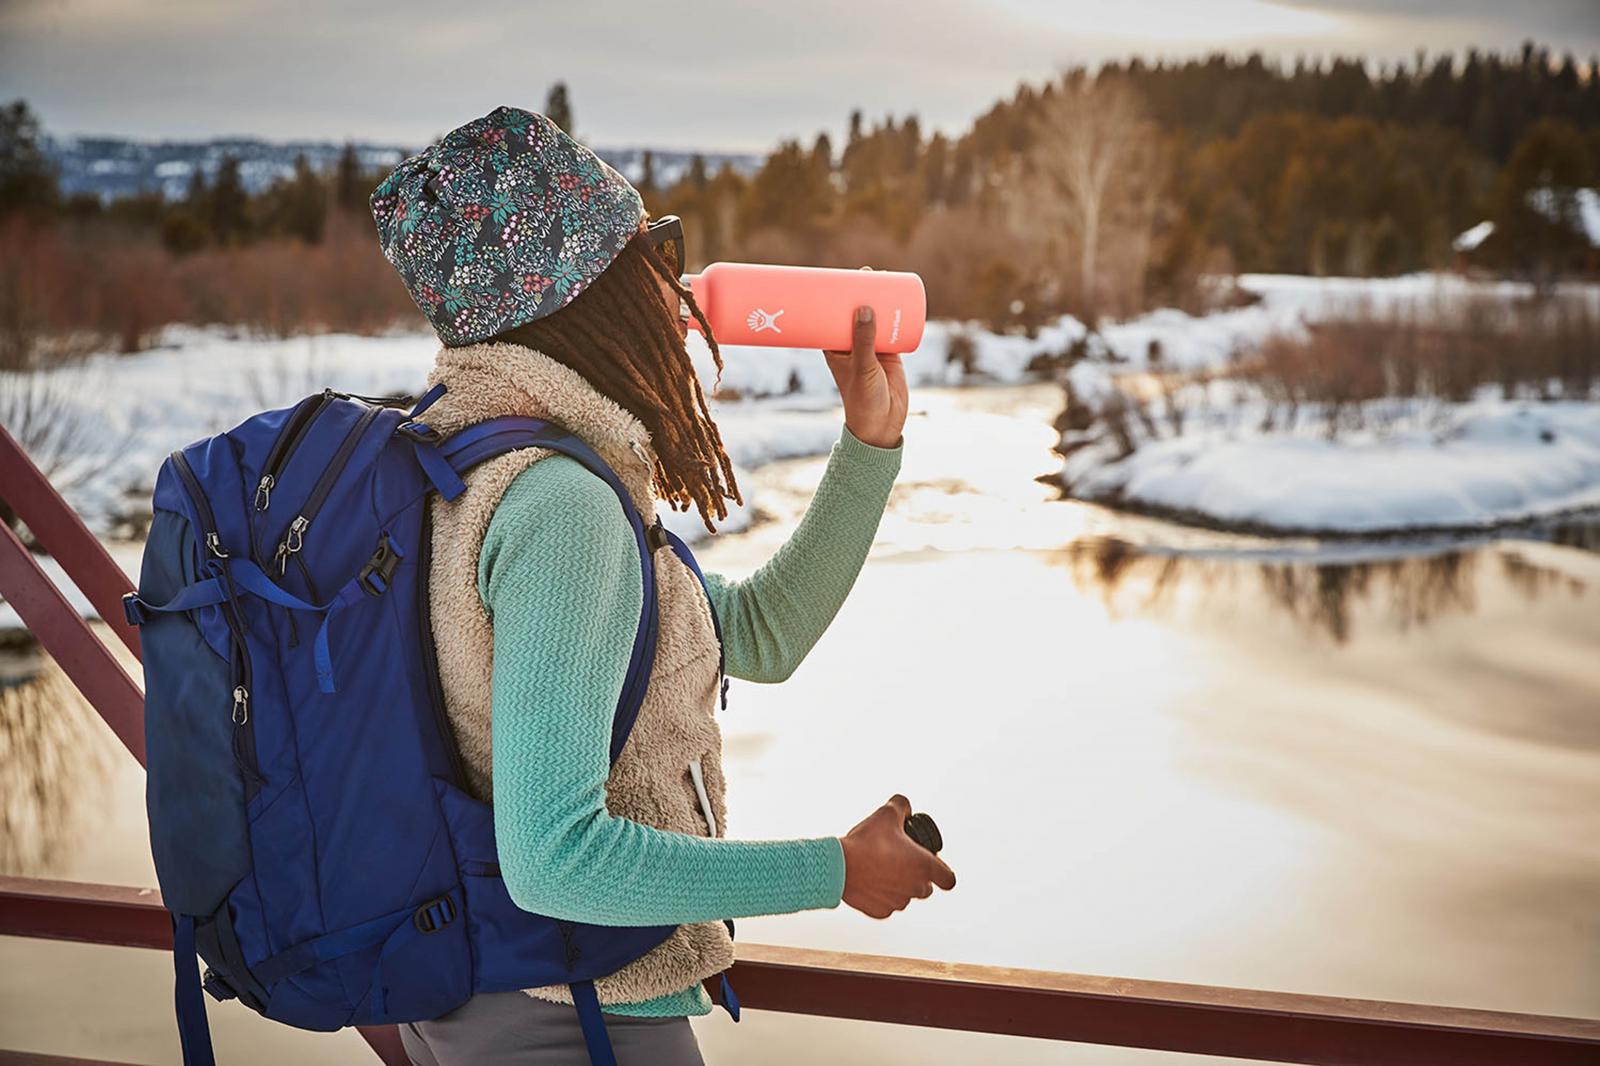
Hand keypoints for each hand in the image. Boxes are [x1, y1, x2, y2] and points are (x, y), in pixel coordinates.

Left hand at [824, 282, 908, 449]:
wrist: (882, 425)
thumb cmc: (862, 399)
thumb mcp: (862, 366)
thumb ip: (863, 339)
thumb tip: (864, 306)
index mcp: (835, 347)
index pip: (830, 316)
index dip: (834, 297)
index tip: (837, 276)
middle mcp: (852, 345)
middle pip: (855, 312)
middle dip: (860, 292)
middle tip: (867, 272)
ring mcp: (872, 348)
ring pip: (875, 318)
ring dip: (880, 300)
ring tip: (886, 279)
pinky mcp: (891, 353)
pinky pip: (893, 328)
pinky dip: (897, 314)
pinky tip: (903, 298)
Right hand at [839, 794, 956, 918]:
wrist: (839, 865)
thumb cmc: (866, 841)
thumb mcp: (887, 813)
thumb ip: (902, 806)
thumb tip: (906, 808)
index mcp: (924, 868)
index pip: (948, 879)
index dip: (942, 871)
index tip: (929, 862)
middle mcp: (915, 889)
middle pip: (926, 888)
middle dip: (916, 876)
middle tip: (900, 861)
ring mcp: (897, 903)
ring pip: (905, 897)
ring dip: (898, 886)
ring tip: (880, 869)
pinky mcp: (880, 913)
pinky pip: (886, 905)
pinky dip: (880, 896)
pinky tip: (869, 881)